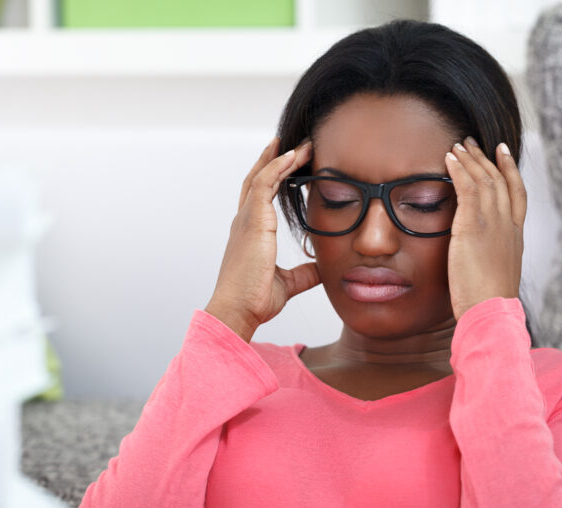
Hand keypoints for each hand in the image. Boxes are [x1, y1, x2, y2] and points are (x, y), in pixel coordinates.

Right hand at [205, 137, 319, 341]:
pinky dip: (278, 166)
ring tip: (302, 144)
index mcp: (250, 234)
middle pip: (257, 180)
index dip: (274, 177)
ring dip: (281, 158)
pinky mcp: (253, 220)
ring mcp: (246, 219)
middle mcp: (244, 222)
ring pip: (262, 176)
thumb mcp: (289, 283)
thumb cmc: (255, 300)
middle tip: (295, 144)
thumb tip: (321, 268)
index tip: (290, 162)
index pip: (261, 197)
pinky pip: (265, 183)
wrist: (239, 310)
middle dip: (275, 160)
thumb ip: (304, 272)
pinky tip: (293, 155)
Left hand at [443, 137, 526, 321]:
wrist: (490, 311)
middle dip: (486, 158)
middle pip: (501, 180)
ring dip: (470, 159)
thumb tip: (478, 257)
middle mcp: (508, 225)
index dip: (510, 169)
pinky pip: (468, 188)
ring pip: (485, 180)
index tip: (503, 151)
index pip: (517, 193)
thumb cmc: (488, 303)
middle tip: (473, 141)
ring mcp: (493, 223)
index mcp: (515, 237)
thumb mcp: (494, 275)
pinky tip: (449, 159)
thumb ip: (489, 258)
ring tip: (458, 145)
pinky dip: (459, 170)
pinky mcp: (473, 226)